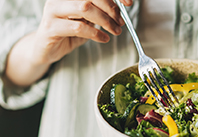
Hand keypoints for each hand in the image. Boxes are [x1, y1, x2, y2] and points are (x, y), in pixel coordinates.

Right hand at [5, 0, 133, 86]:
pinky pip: (78, 27)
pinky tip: (104, 39)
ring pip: (84, 7)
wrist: (47, 49)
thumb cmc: (69, 32)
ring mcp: (53, 10)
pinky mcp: (51, 27)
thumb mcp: (88, 19)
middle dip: (111, 8)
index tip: (128, 3)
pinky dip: (96, 33)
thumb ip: (101, 12)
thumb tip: (122, 11)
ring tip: (115, 31)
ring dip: (105, 21)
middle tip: (120, 22)